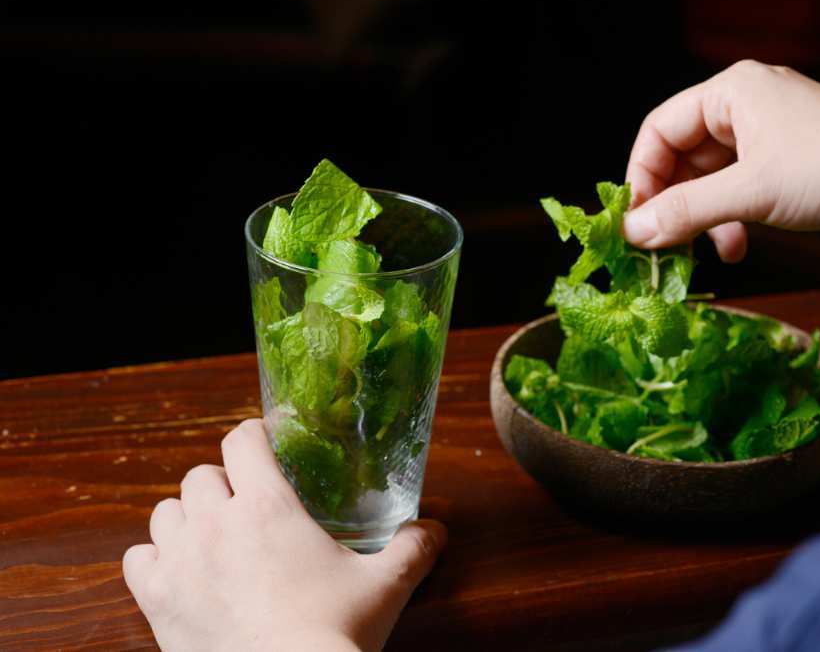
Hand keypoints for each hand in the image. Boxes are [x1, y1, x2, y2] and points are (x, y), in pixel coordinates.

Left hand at [122, 419, 445, 651]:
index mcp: (267, 506)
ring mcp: (180, 561)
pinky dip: (155, 557)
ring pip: (165, 511)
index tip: (266, 444)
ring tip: (212, 535)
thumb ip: (412, 549)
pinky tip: (179, 569)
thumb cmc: (331, 635)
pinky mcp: (157, 600)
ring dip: (187, 517)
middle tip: (246, 504)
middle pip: (200, 474)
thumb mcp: (384, 586)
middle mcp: (216, 523)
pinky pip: (136, 558)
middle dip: (222, 483)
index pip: (242, 440)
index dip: (254, 436)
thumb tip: (435, 530)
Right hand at [623, 59, 819, 259]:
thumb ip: (685, 212)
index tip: (635, 223)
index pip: (658, 131)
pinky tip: (736, 246)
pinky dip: (730, 216)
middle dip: (674, 205)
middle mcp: (743, 105)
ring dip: (703, 217)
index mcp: (730, 93)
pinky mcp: (784, 157)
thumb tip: (631, 233)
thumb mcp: (749, 194)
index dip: (640, 178)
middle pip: (681, 157)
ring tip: (704, 252)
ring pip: (709, 177)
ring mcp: (766, 131)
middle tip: (664, 247)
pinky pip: (737, 186)